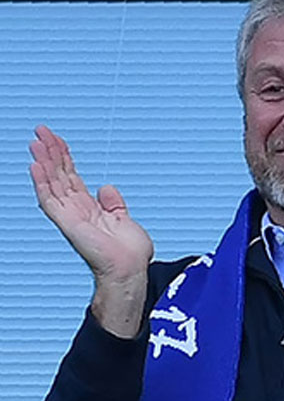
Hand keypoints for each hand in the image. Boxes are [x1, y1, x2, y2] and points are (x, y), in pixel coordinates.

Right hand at [29, 125, 153, 336]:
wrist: (131, 269)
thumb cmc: (129, 252)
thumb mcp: (123, 218)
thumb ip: (113, 203)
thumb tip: (106, 187)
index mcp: (89, 208)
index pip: (71, 177)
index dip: (64, 157)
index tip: (56, 139)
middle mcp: (76, 210)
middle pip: (59, 175)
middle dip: (50, 152)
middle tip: (40, 131)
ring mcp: (70, 216)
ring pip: (51, 183)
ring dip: (43, 161)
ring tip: (36, 141)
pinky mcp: (68, 223)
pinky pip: (50, 200)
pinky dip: (42, 183)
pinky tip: (36, 166)